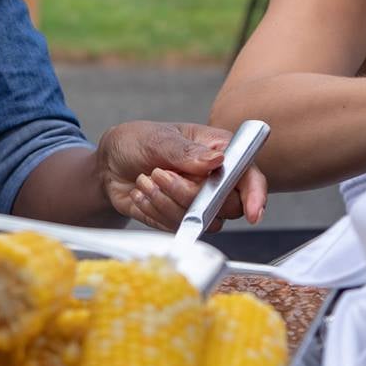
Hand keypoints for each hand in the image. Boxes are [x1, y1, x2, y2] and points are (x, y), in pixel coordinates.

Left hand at [97, 121, 267, 231]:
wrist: (109, 165)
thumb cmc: (137, 142)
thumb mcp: (157, 138)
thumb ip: (185, 151)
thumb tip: (216, 160)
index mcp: (219, 151)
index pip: (249, 175)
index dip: (256, 194)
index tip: (254, 211)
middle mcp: (215, 179)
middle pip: (228, 205)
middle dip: (190, 193)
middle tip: (160, 173)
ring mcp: (200, 202)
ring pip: (204, 220)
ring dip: (167, 201)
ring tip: (146, 179)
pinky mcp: (182, 219)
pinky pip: (179, 227)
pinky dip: (156, 210)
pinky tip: (142, 193)